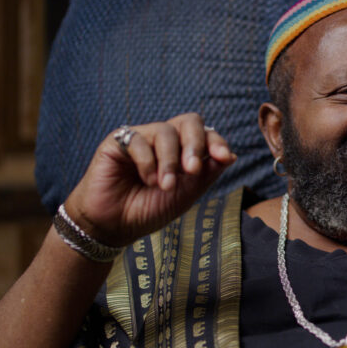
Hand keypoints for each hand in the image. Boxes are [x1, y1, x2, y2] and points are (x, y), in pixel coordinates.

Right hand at [63, 113, 235, 247]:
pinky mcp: (117, 141)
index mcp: (183, 151)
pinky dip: (147, 162)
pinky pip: (138, 139)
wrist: (114, 226)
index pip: (205, 134)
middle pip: (189, 121)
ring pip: (166, 131)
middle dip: (196, 144)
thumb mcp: (185, 195)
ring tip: (165, 186)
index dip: (217, 142)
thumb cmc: (149, 210)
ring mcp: (141, 138)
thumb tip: (232, 155)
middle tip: (193, 170)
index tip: (224, 157)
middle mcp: (164, 140)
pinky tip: (146, 181)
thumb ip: (207, 174)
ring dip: (170, 161)